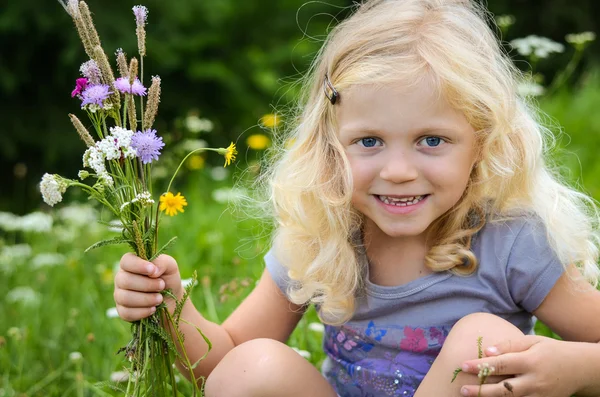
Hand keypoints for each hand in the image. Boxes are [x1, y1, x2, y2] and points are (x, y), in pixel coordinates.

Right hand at [114, 253, 182, 321]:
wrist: (171, 301)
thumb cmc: (168, 279)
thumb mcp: (170, 267)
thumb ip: (163, 262)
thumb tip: (154, 270)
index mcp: (131, 264)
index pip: (126, 261)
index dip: (138, 265)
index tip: (153, 270)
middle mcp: (122, 278)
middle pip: (125, 281)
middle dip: (147, 285)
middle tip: (162, 286)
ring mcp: (120, 295)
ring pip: (125, 298)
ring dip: (146, 299)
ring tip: (159, 299)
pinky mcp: (122, 311)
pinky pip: (126, 313)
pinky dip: (142, 312)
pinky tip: (153, 309)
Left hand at [459, 335, 580, 396]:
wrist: (580, 368)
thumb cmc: (551, 351)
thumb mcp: (532, 341)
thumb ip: (509, 345)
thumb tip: (486, 351)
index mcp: (531, 362)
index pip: (501, 365)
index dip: (480, 366)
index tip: (463, 365)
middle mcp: (535, 381)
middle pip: (504, 390)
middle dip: (481, 391)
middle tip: (462, 389)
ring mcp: (539, 396)